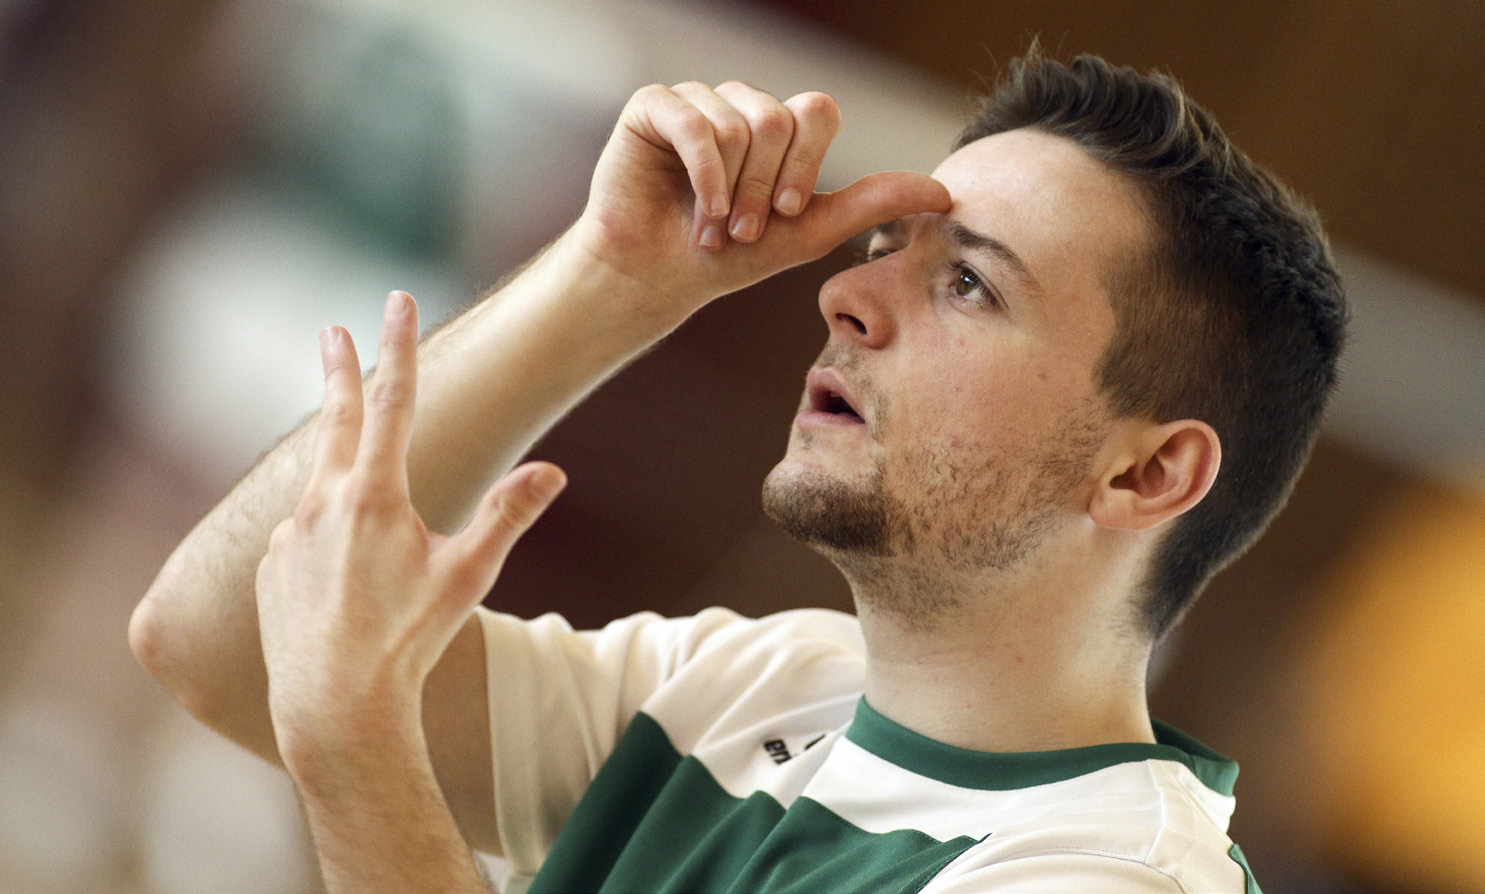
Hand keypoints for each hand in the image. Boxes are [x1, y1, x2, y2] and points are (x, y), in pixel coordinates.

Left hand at [255, 291, 565, 761]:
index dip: (398, 348)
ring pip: (323, 488)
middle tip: (333, 330)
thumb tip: (553, 473)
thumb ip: (508, 516)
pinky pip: (302, 536)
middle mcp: (324, 504)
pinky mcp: (271, 567)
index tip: (397, 302)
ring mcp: (290, 535)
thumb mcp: (468, 576)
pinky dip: (326, 540)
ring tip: (369, 521)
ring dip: (343, 480)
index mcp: (375, 496)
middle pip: (336, 420)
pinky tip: (344, 587)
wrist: (335, 705)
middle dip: (340, 370)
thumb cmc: (409, 640)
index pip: (393, 403)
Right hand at [569, 81, 950, 315]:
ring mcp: (697, 101)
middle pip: (778, 118)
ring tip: (713, 227)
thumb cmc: (730, 259)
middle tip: (743, 230)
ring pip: (739, 123)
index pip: (816, 111)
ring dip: (730, 191)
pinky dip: (703, 173)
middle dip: (764, 187)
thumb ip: (872, 204)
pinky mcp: (653, 107)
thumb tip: (944, 191)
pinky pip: (694, 120)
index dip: (807, 165)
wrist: (660, 279)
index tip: (787, 213)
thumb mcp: (809, 232)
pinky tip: (698, 209)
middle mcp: (741, 105)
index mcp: (781, 127)